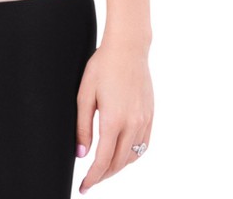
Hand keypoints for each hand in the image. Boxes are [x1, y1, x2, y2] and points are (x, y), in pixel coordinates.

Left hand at [74, 38, 153, 191]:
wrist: (128, 48)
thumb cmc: (102, 66)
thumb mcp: (85, 94)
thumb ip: (82, 127)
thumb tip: (81, 154)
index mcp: (113, 120)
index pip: (103, 161)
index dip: (92, 177)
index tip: (84, 187)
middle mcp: (132, 124)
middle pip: (119, 163)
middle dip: (103, 175)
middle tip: (90, 181)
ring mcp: (144, 120)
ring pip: (133, 157)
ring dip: (118, 167)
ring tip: (104, 169)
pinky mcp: (150, 115)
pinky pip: (143, 145)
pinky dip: (132, 156)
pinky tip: (122, 154)